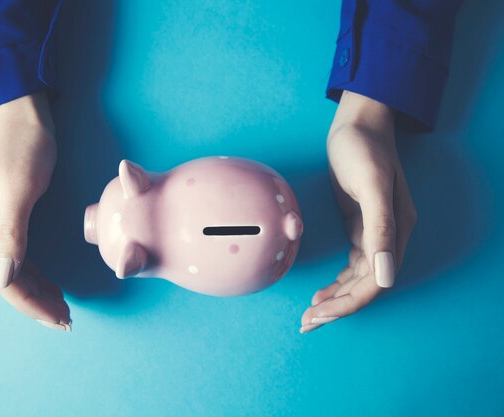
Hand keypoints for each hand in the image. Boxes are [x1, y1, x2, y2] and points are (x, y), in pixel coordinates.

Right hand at [0, 93, 71, 330]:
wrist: (24, 112)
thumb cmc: (26, 143)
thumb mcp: (21, 186)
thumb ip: (13, 232)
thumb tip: (1, 278)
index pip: (2, 277)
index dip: (29, 302)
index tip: (58, 317)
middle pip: (6, 277)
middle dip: (34, 302)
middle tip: (65, 319)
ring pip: (12, 269)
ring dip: (36, 291)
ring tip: (61, 308)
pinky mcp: (6, 215)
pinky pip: (17, 254)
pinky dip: (34, 273)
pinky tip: (49, 284)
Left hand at [300, 91, 416, 333]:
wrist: (357, 124)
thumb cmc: (363, 149)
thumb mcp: (371, 185)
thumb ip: (380, 230)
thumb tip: (385, 278)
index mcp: (396, 232)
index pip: (374, 284)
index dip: (348, 304)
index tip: (319, 314)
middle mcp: (389, 238)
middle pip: (365, 287)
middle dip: (338, 307)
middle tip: (307, 322)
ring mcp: (375, 233)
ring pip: (357, 280)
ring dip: (336, 299)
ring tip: (310, 314)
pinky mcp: (361, 226)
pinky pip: (352, 265)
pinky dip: (337, 281)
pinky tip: (321, 291)